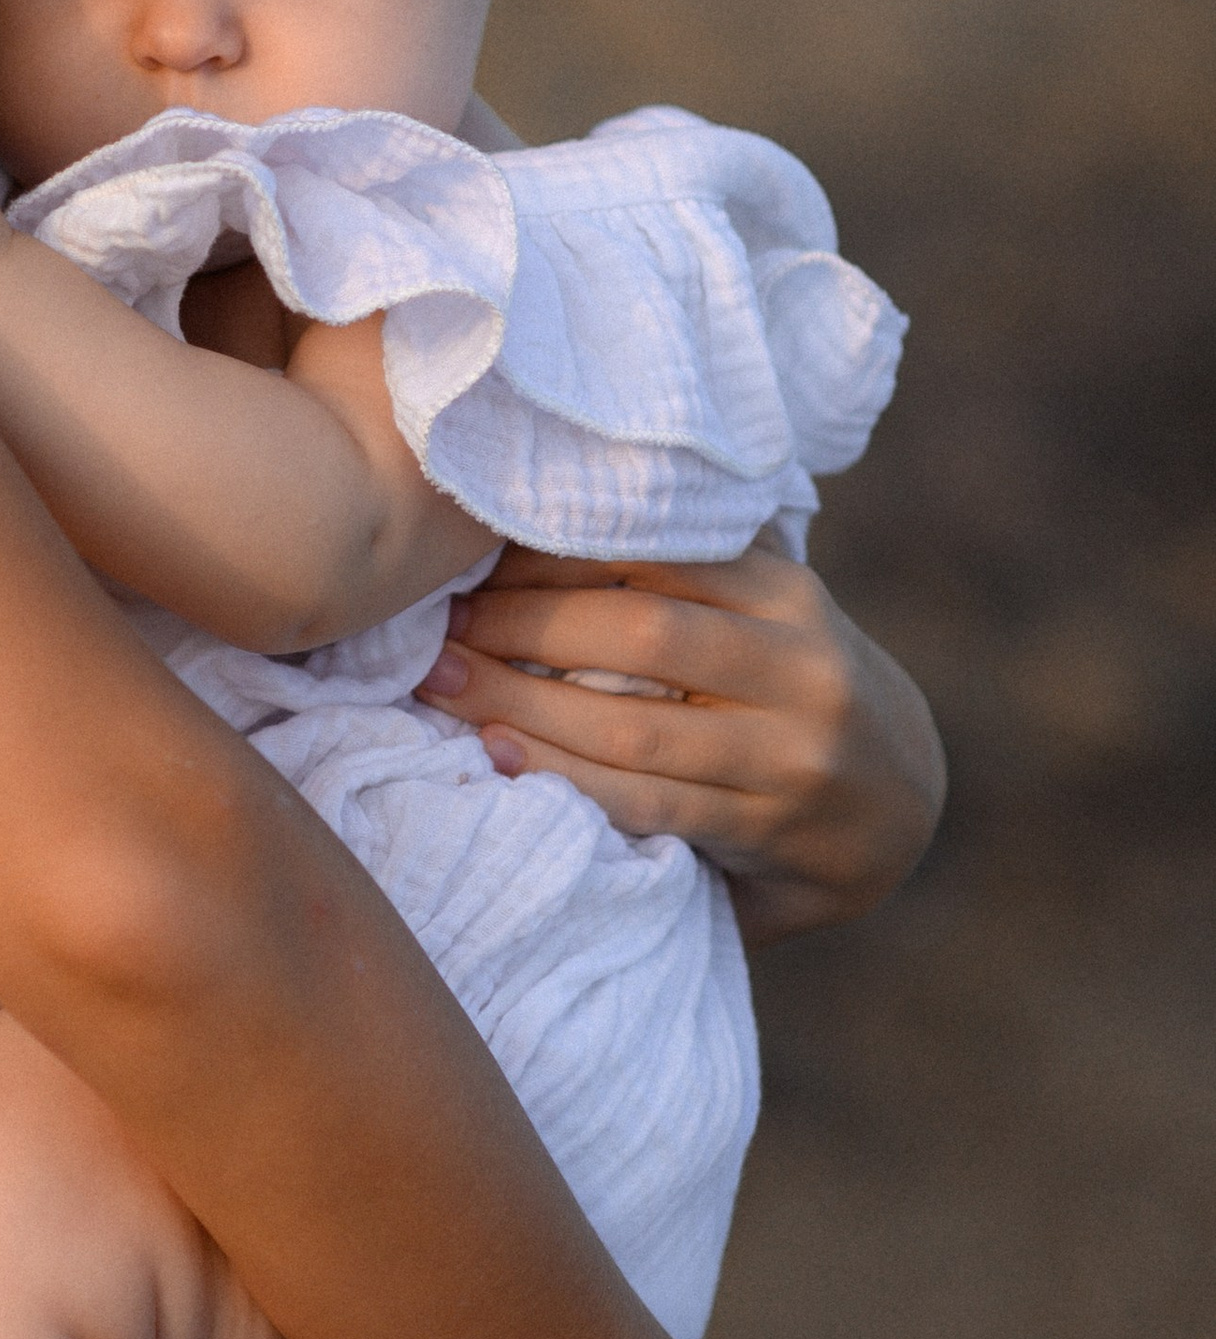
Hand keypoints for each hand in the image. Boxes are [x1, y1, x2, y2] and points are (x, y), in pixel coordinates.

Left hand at [417, 545, 944, 942]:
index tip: (471, 562)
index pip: (659, 552)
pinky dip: (565, 780)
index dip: (555, 555)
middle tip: (438, 629)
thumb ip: (692, 570)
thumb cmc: (793, 696)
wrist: (901, 809)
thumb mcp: (769, 616)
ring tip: (442, 688)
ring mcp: (791, 754)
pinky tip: (499, 755)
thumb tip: (541, 508)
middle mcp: (800, 665)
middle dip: (522, 627)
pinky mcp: (771, 829)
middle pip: (639, 631)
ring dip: (521, 705)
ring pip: (634, 727)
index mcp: (788, 594)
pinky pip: (649, 805)